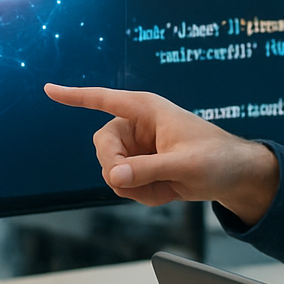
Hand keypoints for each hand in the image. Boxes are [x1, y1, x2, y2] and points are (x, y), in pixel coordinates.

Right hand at [44, 84, 280, 223]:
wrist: (235, 178)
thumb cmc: (217, 160)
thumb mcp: (184, 166)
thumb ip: (147, 170)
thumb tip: (112, 175)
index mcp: (147, 109)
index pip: (104, 99)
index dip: (75, 96)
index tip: (48, 89)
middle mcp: (138, 125)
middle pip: (102, 146)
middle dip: (116, 168)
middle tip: (135, 182)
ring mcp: (138, 147)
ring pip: (110, 170)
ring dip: (135, 187)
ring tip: (166, 187)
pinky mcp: (141, 166)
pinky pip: (123, 184)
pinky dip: (142, 194)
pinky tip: (166, 192)